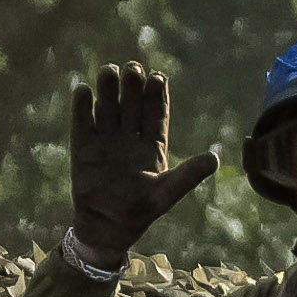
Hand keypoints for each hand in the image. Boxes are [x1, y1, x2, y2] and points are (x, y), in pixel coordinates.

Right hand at [64, 59, 202, 257]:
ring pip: (108, 107)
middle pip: (132, 104)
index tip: (158, 77)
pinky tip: (83, 90)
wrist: (107, 227)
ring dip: (108, 89)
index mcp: (152, 144)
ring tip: (109, 71)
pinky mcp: (83, 147)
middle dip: (133, 86)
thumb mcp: (167, 192)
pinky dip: (82, 107)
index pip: (156, 113)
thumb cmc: (140, 212)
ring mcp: (106, 140)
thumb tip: (214, 159)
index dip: (157, 95)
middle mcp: (129, 137)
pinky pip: (82, 123)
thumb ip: (189, 175)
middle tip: (133, 68)